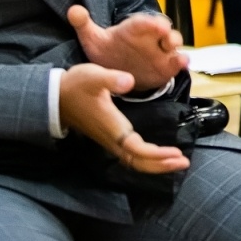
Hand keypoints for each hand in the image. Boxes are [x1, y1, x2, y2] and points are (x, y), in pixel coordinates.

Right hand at [58, 63, 188, 173]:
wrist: (55, 96)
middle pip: (138, 161)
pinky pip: (131, 155)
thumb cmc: (76, 85)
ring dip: (156, 163)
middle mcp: (113, 139)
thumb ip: (111, 78)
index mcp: (112, 127)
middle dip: (161, 164)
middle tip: (184, 162)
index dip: (156, 154)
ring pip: (135, 161)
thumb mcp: (93, 76)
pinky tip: (158, 154)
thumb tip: (129, 81)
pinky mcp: (110, 138)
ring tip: (177, 161)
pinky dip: (147, 158)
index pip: (137, 149)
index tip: (176, 152)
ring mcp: (110, 140)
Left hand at [67, 5, 183, 90]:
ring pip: (172, 44)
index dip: (148, 22)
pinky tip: (182, 65)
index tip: (152, 24)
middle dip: (166, 32)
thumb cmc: (106, 50)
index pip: (142, 22)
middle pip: (162, 29)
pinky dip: (180, 63)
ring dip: (176, 47)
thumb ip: (83, 24)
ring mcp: (159, 51)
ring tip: (178, 54)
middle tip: (166, 36)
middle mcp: (150, 37)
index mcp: (133, 28)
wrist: (115, 70)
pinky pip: (175, 62)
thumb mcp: (92, 38)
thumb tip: (72, 10)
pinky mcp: (165, 65)